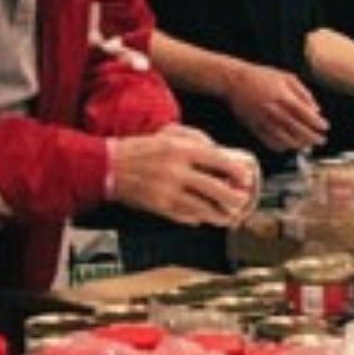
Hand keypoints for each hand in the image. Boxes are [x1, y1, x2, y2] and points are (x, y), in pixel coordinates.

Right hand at [107, 133, 257, 226]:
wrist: (108, 166)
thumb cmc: (139, 148)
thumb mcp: (167, 135)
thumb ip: (194, 139)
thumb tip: (217, 152)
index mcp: (181, 150)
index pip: (218, 161)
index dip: (236, 172)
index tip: (245, 179)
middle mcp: (176, 171)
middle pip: (215, 188)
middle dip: (233, 197)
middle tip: (241, 201)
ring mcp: (168, 191)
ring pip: (203, 207)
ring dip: (219, 214)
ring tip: (228, 216)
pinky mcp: (159, 206)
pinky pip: (185, 216)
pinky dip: (196, 219)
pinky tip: (203, 219)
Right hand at [219, 61, 327, 152]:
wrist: (234, 81)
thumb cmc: (262, 76)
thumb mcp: (287, 77)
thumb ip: (304, 93)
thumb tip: (316, 110)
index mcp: (284, 97)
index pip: (306, 115)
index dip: (317, 123)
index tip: (325, 128)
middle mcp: (275, 111)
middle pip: (298, 129)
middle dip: (312, 137)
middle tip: (321, 141)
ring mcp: (264, 120)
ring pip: (285, 139)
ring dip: (298, 144)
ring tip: (306, 145)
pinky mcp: (254, 127)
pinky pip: (270, 141)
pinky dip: (281, 146)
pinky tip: (288, 146)